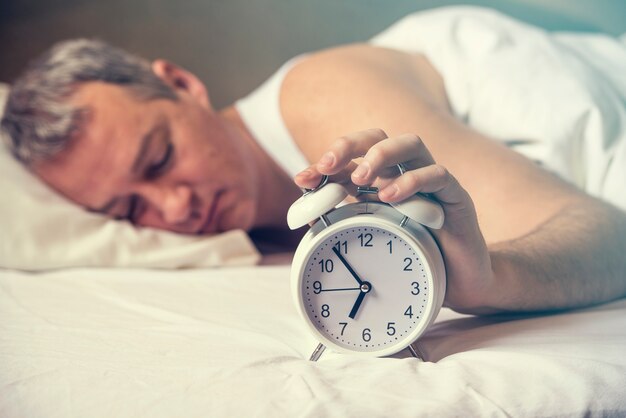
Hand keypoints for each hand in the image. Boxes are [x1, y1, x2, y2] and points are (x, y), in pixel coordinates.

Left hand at [294, 128, 494, 313]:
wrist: (459, 283)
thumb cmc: (414, 259)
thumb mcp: (372, 241)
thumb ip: (344, 224)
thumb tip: (308, 215)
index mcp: (383, 182)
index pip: (352, 160)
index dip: (325, 165)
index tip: (302, 179)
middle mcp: (406, 174)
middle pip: (379, 138)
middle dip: (350, 145)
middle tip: (327, 165)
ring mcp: (432, 182)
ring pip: (410, 144)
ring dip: (380, 156)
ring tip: (359, 179)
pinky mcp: (456, 196)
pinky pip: (438, 174)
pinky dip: (412, 180)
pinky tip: (390, 197)